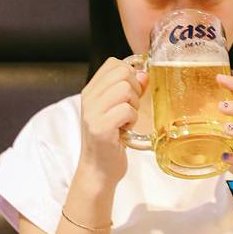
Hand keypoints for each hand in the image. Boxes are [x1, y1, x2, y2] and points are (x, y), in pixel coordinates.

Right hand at [78, 57, 147, 187]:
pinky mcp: (101, 127)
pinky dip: (132, 120)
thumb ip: (129, 91)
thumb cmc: (110, 141)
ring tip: (126, 121)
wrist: (98, 170)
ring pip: (125, 89)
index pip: (114, 63)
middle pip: (122, 73)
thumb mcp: (117, 111)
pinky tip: (125, 130)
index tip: (130, 95)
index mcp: (91, 90)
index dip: (130, 75)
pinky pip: (126, 110)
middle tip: (129, 109)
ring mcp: (93, 112)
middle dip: (135, 90)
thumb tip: (144, 74)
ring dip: (133, 106)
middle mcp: (89, 98)